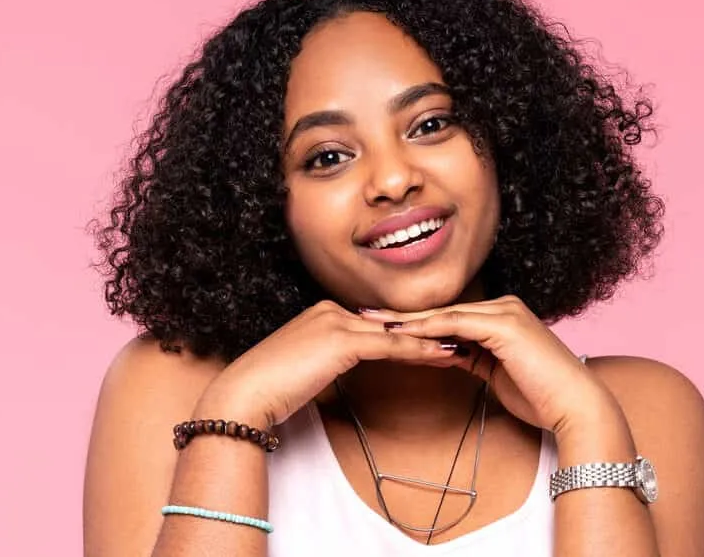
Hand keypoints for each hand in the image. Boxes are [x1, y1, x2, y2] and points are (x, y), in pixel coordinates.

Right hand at [197, 301, 462, 426]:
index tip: (429, 343)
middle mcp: (331, 310)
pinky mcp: (342, 339)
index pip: (373, 325)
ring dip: (428, 340)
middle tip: (455, 340)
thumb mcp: (304, 368)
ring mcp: (336, 321)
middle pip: (387, 325)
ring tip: (458, 347)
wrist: (246, 394)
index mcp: (322, 314)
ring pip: (393, 332)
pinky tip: (440, 356)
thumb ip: (327, 361)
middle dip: (422, 334)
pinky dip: (418, 350)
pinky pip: (390, 345)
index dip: (403, 336)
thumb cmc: (270, 389)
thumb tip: (342, 369)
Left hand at [359, 295, 619, 435]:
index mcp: (502, 315)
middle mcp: (503, 306)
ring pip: (444, 314)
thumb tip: (448, 353)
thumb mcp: (497, 373)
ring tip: (373, 323)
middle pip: (441, 310)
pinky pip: (456, 325)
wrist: (575, 407)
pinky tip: (401, 334)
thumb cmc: (542, 396)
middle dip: (402, 316)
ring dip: (406, 320)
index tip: (381, 325)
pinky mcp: (503, 325)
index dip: (413, 321)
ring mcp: (504, 312)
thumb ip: (474, 357)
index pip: (448, 315)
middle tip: (365, 316)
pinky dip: (426, 329)